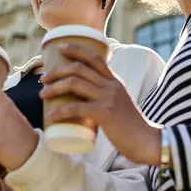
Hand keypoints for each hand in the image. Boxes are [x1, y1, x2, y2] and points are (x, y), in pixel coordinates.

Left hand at [40, 43, 161, 165]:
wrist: (148, 142)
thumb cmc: (131, 127)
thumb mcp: (119, 104)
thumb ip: (106, 98)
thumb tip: (85, 101)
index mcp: (115, 81)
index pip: (95, 57)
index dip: (76, 49)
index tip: (60, 48)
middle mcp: (111, 85)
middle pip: (79, 68)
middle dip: (57, 71)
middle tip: (44, 78)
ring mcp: (108, 98)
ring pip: (74, 84)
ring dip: (54, 87)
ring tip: (43, 94)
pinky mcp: (105, 113)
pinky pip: (76, 107)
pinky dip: (61, 110)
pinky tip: (52, 116)